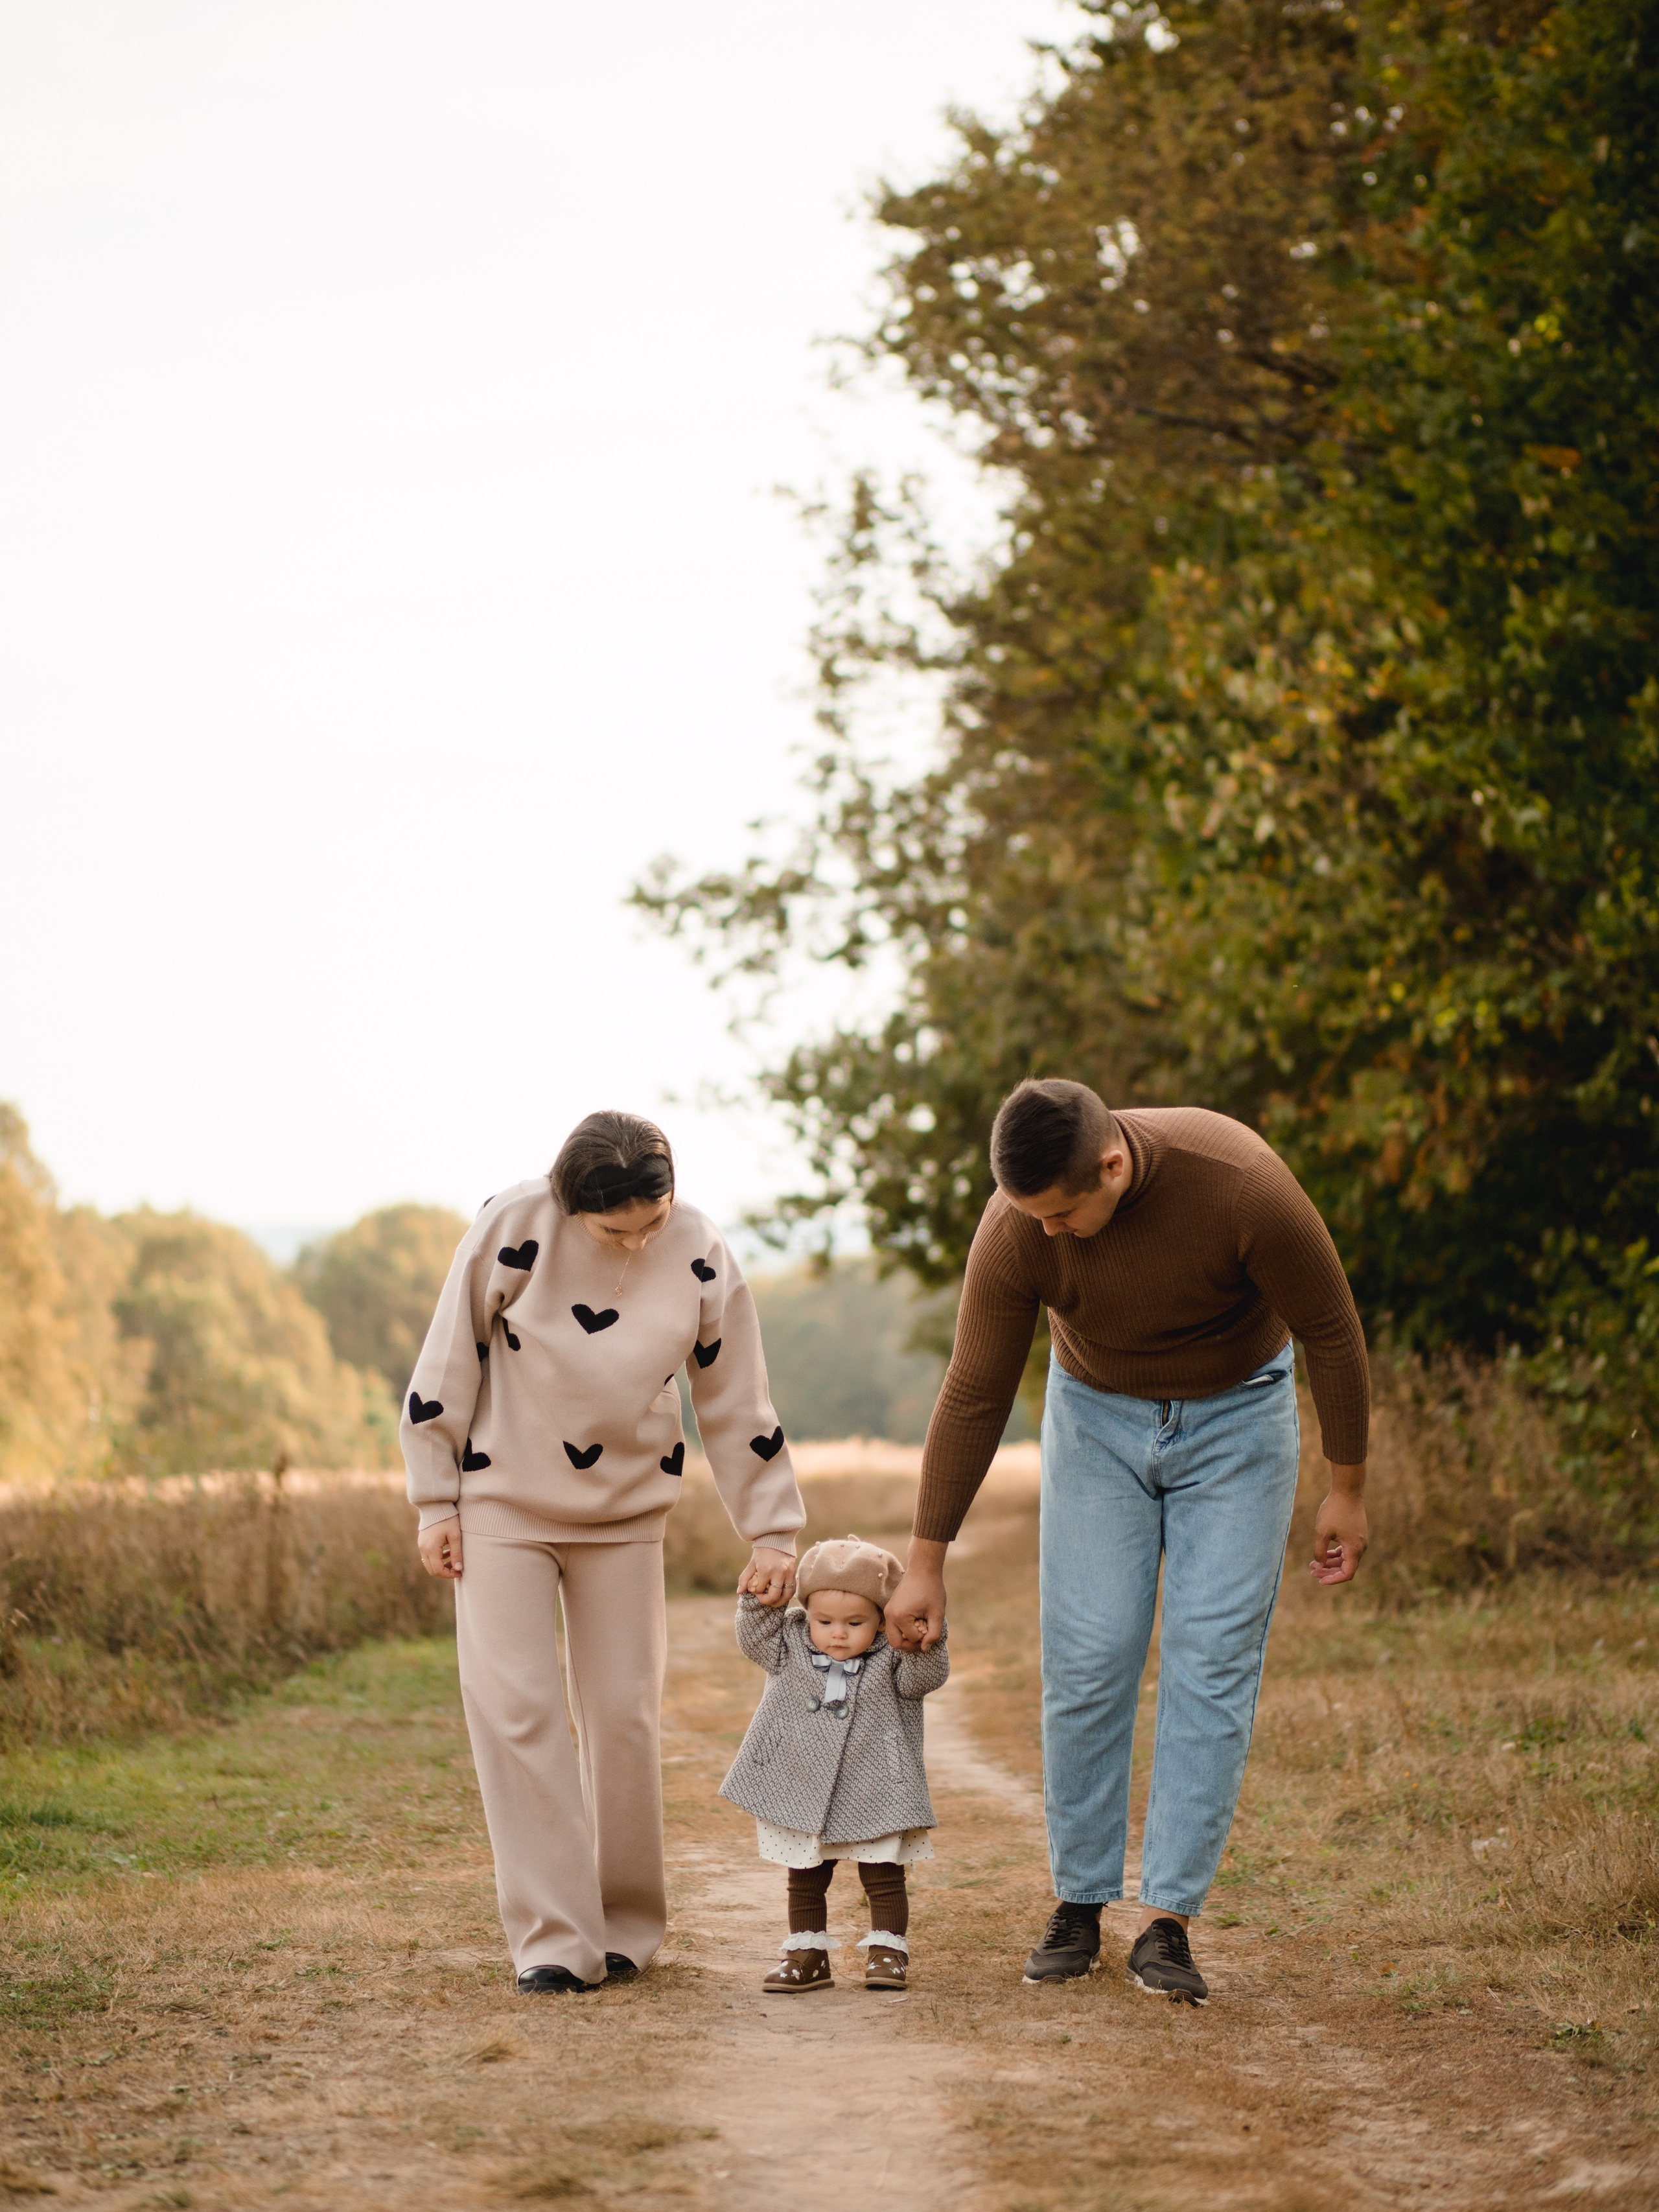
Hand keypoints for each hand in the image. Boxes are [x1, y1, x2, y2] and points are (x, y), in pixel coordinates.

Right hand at [418, 1518, 463, 1578]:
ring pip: (429, 1564)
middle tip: (457, 1569)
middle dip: (445, 1572)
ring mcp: (421, 1546)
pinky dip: (437, 1559)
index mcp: (431, 1549)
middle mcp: (423, 1549)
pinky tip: (448, 1553)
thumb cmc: (448, 1519)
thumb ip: (456, 1553)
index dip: (449, 1574)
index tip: (460, 1572)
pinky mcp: (422, 1542)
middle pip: (432, 1570)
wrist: (436, 1505)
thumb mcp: (455, 1536)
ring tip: (454, 1560)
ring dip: (441, 1566)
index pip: (438, 1570)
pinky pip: (428, 1557)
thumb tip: (459, 1569)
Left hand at [737, 1546, 795, 1606]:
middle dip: (766, 1601)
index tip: (754, 1588)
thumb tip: (739, 1592)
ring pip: (787, 1595)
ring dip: (779, 1602)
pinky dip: (787, 1595)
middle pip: (775, 1596)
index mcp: (766, 1570)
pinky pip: (793, 1589)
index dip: (755, 1592)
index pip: (760, 1589)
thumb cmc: (763, 1550)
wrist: (777, 1537)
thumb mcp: (752, 1563)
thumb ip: (745, 1578)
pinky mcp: (794, 1572)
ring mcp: (788, 1573)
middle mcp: (779, 1572)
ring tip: (772, 1600)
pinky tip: (780, 1594)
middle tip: (762, 1598)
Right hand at [884, 1539, 946, 1649]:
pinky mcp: (889, 1609)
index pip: (912, 1639)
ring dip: (906, 1638)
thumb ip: (934, 1634)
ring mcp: (887, 1612)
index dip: (925, 1636)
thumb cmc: (931, 1589)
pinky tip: (916, 1622)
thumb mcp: (938, 1613)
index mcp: (900, 1616)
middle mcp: (889, 1615)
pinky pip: (893, 1628)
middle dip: (911, 1644)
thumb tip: (925, 1648)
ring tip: (920, 1628)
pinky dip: (903, 1630)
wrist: (922, 1570)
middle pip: (896, 1643)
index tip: (931, 1624)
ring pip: (893, 1637)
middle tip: (924, 1635)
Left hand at [1310, 1471, 1367, 1585]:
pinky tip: (1324, 1553)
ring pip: (1346, 1558)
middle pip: (1346, 1567)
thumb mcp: (1322, 1532)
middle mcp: (1361, 1547)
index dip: (1333, 1580)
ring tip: (1313, 1563)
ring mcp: (1360, 1540)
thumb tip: (1319, 1565)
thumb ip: (1320, 1551)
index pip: (1347, 1573)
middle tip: (1312, 1571)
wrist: (1347, 1490)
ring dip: (1331, 1562)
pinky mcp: (1357, 1534)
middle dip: (1329, 1571)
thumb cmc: (1334, 1510)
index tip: (1319, 1580)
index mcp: (1355, 1549)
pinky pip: (1347, 1550)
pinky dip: (1336, 1553)